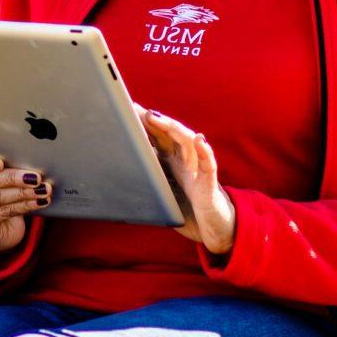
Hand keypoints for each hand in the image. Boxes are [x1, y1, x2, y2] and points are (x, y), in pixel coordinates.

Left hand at [139, 107, 236, 256]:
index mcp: (173, 161)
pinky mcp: (208, 185)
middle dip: (156, 120)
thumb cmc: (187, 206)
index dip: (146, 124)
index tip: (129, 109)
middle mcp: (186, 161)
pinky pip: (208, 166)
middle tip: (137, 109)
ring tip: (158, 118)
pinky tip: (200, 139)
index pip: (160, 137)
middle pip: (172, 134)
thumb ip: (149, 178)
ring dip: (174, 129)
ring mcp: (198, 170)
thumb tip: (123, 167)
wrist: (213, 227)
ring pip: (189, 143)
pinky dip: (204, 152)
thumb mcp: (163, 189)